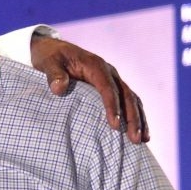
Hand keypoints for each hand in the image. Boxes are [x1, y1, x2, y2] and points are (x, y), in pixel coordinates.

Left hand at [31, 36, 147, 143]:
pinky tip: (139, 132)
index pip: (108, 88)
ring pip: (132, 99)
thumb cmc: (50, 57)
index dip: (112, 106)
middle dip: (132, 118)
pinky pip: (128, 101)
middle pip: (126, 95)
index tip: (113, 124)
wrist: (53, 49)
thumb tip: (59, 88)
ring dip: (138, 119)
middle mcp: (109, 72)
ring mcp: (112, 79)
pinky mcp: (112, 87)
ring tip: (142, 140)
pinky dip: (135, 116)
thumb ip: (54, 74)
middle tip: (135, 139)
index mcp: (95, 66)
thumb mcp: (48, 62)